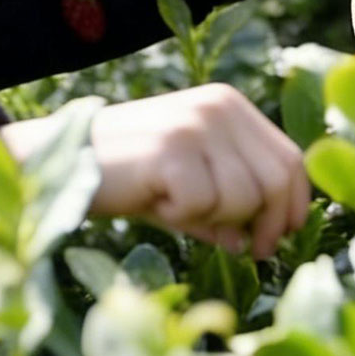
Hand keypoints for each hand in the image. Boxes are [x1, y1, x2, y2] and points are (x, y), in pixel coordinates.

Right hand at [0, 84, 310, 259]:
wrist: (62, 161)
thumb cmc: (130, 178)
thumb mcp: (189, 187)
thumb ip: (230, 207)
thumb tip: (260, 243)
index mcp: (229, 105)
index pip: (291, 159)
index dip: (292, 206)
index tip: (276, 239)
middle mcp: (219, 106)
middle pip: (277, 179)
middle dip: (266, 225)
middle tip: (242, 249)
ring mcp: (196, 123)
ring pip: (243, 198)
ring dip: (213, 220)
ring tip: (174, 205)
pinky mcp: (172, 147)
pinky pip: (203, 205)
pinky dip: (181, 218)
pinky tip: (153, 199)